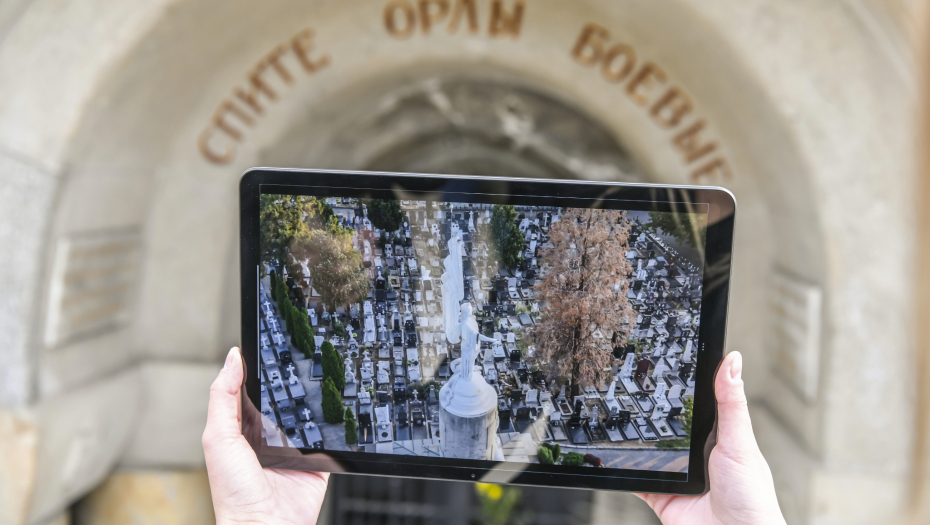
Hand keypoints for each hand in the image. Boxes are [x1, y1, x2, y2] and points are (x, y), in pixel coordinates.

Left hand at [203, 347, 328, 524]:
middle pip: (283, 396)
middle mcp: (269, 434)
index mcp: (243, 426)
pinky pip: (330, 435)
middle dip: (292, 378)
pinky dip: (335, 424)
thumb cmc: (234, 492)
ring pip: (309, 412)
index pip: (252, 388)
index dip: (259, 366)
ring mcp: (295, 446)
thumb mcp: (219, 438)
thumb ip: (223, 397)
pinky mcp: (318, 458)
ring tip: (323, 377)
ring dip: (316, 400)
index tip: (270, 341)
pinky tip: (337, 410)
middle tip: (302, 353)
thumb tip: (233, 358)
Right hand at [637, 352, 785, 524]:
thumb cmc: (752, 499)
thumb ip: (731, 404)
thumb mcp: (739, 443)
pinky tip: (616, 458)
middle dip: (654, 412)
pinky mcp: (661, 495)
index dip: (686, 384)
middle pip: (669, 425)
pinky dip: (625, 472)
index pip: (698, 403)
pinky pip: (636, 480)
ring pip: (650, 450)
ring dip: (638, 441)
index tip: (669, 359)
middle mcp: (697, 455)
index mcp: (719, 437)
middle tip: (634, 388)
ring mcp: (678, 475)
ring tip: (622, 420)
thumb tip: (732, 360)